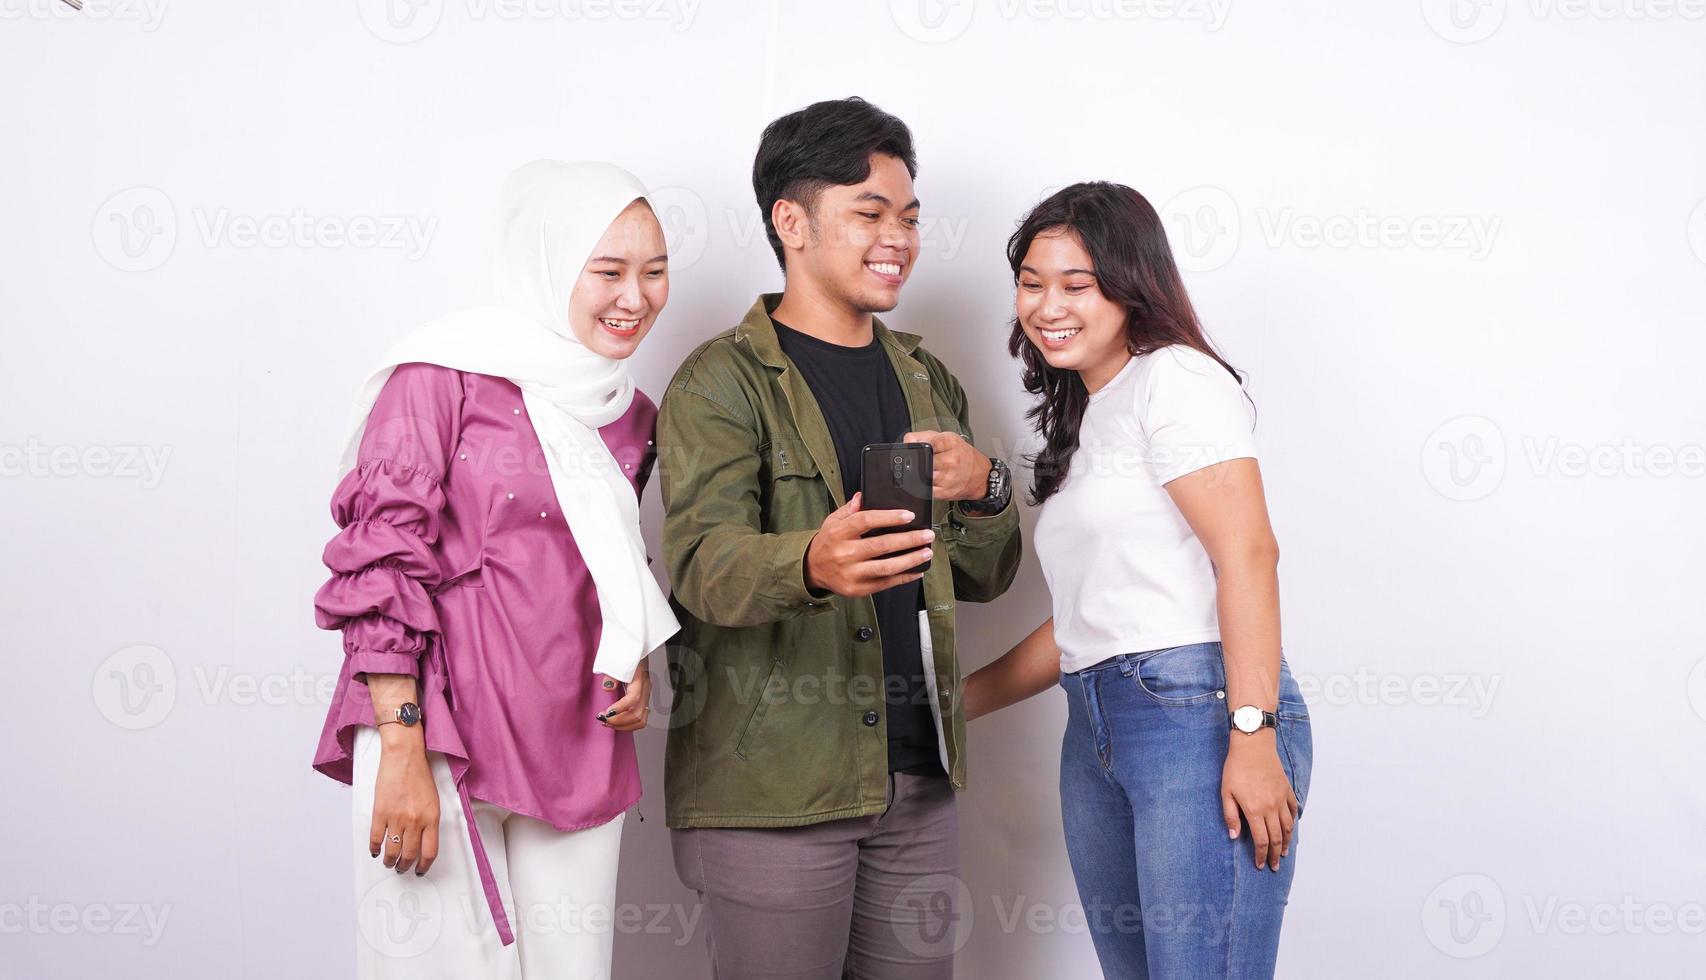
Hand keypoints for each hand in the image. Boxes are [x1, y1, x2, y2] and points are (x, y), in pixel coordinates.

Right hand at [370, 725, 439, 875]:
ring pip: (392, 850)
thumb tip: (422, 841)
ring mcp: (396, 818)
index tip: (420, 870)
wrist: (404, 756)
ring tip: (389, 863)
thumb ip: (429, 821)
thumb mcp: (433, 800)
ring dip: (390, 861)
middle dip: (405, 866)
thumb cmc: (419, 775)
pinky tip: (375, 851)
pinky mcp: (380, 812)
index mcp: (432, 818)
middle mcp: (415, 821)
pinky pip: (376, 838)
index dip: (424, 865)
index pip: (429, 851)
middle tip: (402, 869)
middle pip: (409, 854)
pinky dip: (374, 848)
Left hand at [597, 658, 652, 731]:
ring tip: (607, 723)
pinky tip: (615, 721)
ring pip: (641, 720)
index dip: (620, 708)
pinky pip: (640, 718)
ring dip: (623, 725)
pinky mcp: (643, 700)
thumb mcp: (618, 660)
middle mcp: (646, 690)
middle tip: (603, 720)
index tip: (606, 713)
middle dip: (619, 721)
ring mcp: (646, 696)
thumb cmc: (627, 655)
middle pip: (638, 714)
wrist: (637, 649)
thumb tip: (607, 688)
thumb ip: (612, 674)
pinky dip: (627, 724)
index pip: (633, 699)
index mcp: (640, 679)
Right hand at [803, 492, 934, 597]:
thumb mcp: (833, 521)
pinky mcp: (858, 589)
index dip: (889, 517)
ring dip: (910, 560)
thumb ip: (849, 509)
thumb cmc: (828, 543)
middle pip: (881, 545)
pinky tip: (917, 570)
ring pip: (886, 567)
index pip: (866, 521)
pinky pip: (885, 583)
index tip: (909, 515)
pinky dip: (904, 577)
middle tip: (927, 535)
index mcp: (839, 533)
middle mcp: (845, 553)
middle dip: (909, 539)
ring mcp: (852, 573)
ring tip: (926, 552)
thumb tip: (863, 496)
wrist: (812, 569)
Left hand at [902, 430, 990, 501]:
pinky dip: (924, 485)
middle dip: (919, 462)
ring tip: (932, 470)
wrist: (980, 475)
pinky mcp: (944, 492)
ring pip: (921, 476)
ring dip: (921, 474)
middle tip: (927, 462)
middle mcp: (950, 460)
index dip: (918, 446)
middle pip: (921, 461)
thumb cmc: (963, 455)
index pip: (925, 442)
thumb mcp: (947, 438)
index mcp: (949, 443)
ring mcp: (947, 477)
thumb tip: (907, 441)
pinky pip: (925, 489)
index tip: (919, 448)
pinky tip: (932, 480)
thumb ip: (924, 436)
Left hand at [1221, 733, 1298, 871]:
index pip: (1261, 841)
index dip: (1261, 855)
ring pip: (1288, 827)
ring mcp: (1281, 799)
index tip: (1261, 865)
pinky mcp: (1287, 790)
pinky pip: (1293, 810)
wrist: (1253, 746)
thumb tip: (1234, 837)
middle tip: (1275, 866)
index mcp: (1255, 811)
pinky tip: (1290, 828)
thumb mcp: (1226, 792)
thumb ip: (1230, 816)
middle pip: (1276, 838)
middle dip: (1275, 855)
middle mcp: (1271, 808)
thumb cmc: (1236, 768)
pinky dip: (1293, 822)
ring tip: (1284, 853)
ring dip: (1287, 842)